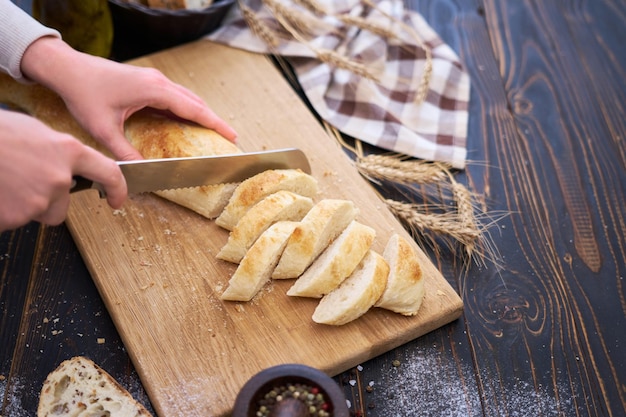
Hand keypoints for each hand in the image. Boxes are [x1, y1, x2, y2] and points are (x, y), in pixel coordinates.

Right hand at [0, 109, 125, 231]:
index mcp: (67, 151)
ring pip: (39, 213)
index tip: (118, 200)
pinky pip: (16, 219)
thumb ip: (59, 152)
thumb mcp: (34, 131)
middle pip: (63, 204)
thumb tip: (70, 167)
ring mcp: (37, 200)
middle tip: (21, 179)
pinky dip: (6, 211)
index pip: (108, 173)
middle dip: (47, 199)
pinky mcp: (16, 217)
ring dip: (26, 204)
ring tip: (6, 182)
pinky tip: (0, 191)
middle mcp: (59, 178)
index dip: (118, 189)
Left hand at [20, 36, 237, 160]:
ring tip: (213, 130)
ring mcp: (153, 79)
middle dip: (214, 120)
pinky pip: (174, 96)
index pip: (193, 109)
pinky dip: (187, 108)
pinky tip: (187, 120)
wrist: (68, 69)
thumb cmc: (84, 95)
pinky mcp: (147, 81)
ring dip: (201, 113)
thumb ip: (124, 152)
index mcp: (154, 90)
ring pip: (186, 97)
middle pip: (195, 102)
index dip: (215, 123)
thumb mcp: (103, 129)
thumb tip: (141, 172)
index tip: (232, 135)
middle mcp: (158, 82)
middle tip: (230, 137)